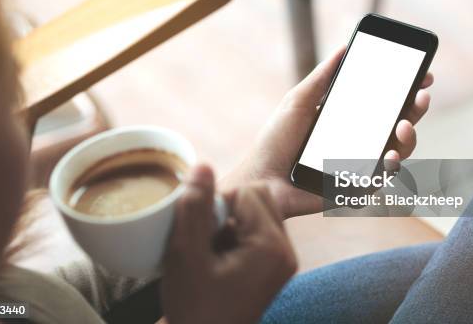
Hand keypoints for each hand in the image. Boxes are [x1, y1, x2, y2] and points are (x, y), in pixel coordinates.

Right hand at [161, 165, 296, 323]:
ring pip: (255, 211)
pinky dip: (234, 235)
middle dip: (227, 210)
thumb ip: (194, 207)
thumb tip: (202, 165)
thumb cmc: (194, 308)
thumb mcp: (186, 255)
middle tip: (207, 241)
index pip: (247, 192)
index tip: (202, 234)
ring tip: (211, 252)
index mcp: (272, 247)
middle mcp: (286, 251)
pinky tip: (217, 259)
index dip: (217, 205)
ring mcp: (282, 259)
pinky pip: (256, 229)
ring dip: (229, 222)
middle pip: (257, 197)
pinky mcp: (274, 265)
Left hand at [222, 47, 433, 218]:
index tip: (423, 75)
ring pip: (399, 150)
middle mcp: (358, 139)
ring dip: (409, 137)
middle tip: (420, 96)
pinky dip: (392, 166)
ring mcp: (360, 163)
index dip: (406, 89)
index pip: (383, 101)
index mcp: (346, 117)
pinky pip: (384, 178)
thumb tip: (344, 48)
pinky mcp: (357, 186)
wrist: (262, 179)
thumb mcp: (298, 101)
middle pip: (398, 123)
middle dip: (416, 109)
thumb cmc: (275, 141)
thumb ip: (322, 78)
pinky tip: (388, 156)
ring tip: (402, 127)